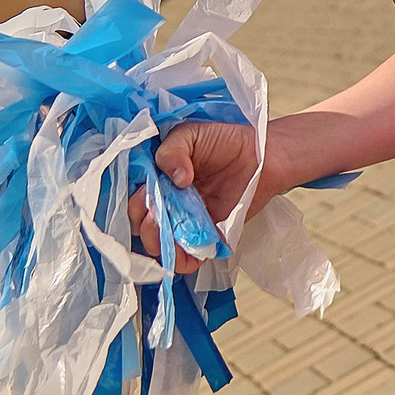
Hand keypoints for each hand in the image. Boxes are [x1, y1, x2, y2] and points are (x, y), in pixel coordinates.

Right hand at [128, 120, 263, 271]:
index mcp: (157, 180)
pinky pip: (188, 258)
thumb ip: (172, 150)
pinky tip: (186, 251)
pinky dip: (182, 260)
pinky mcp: (205, 238)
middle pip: (141, 226)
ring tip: (170, 232)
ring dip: (160, 243)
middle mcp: (167, 204)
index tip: (144, 195)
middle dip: (144, 224)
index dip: (135, 201)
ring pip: (160, 246)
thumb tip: (175, 178)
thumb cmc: (224, 141)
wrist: (261, 155)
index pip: (133, 199)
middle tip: (156, 213)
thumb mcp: (191, 134)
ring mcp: (185, 223)